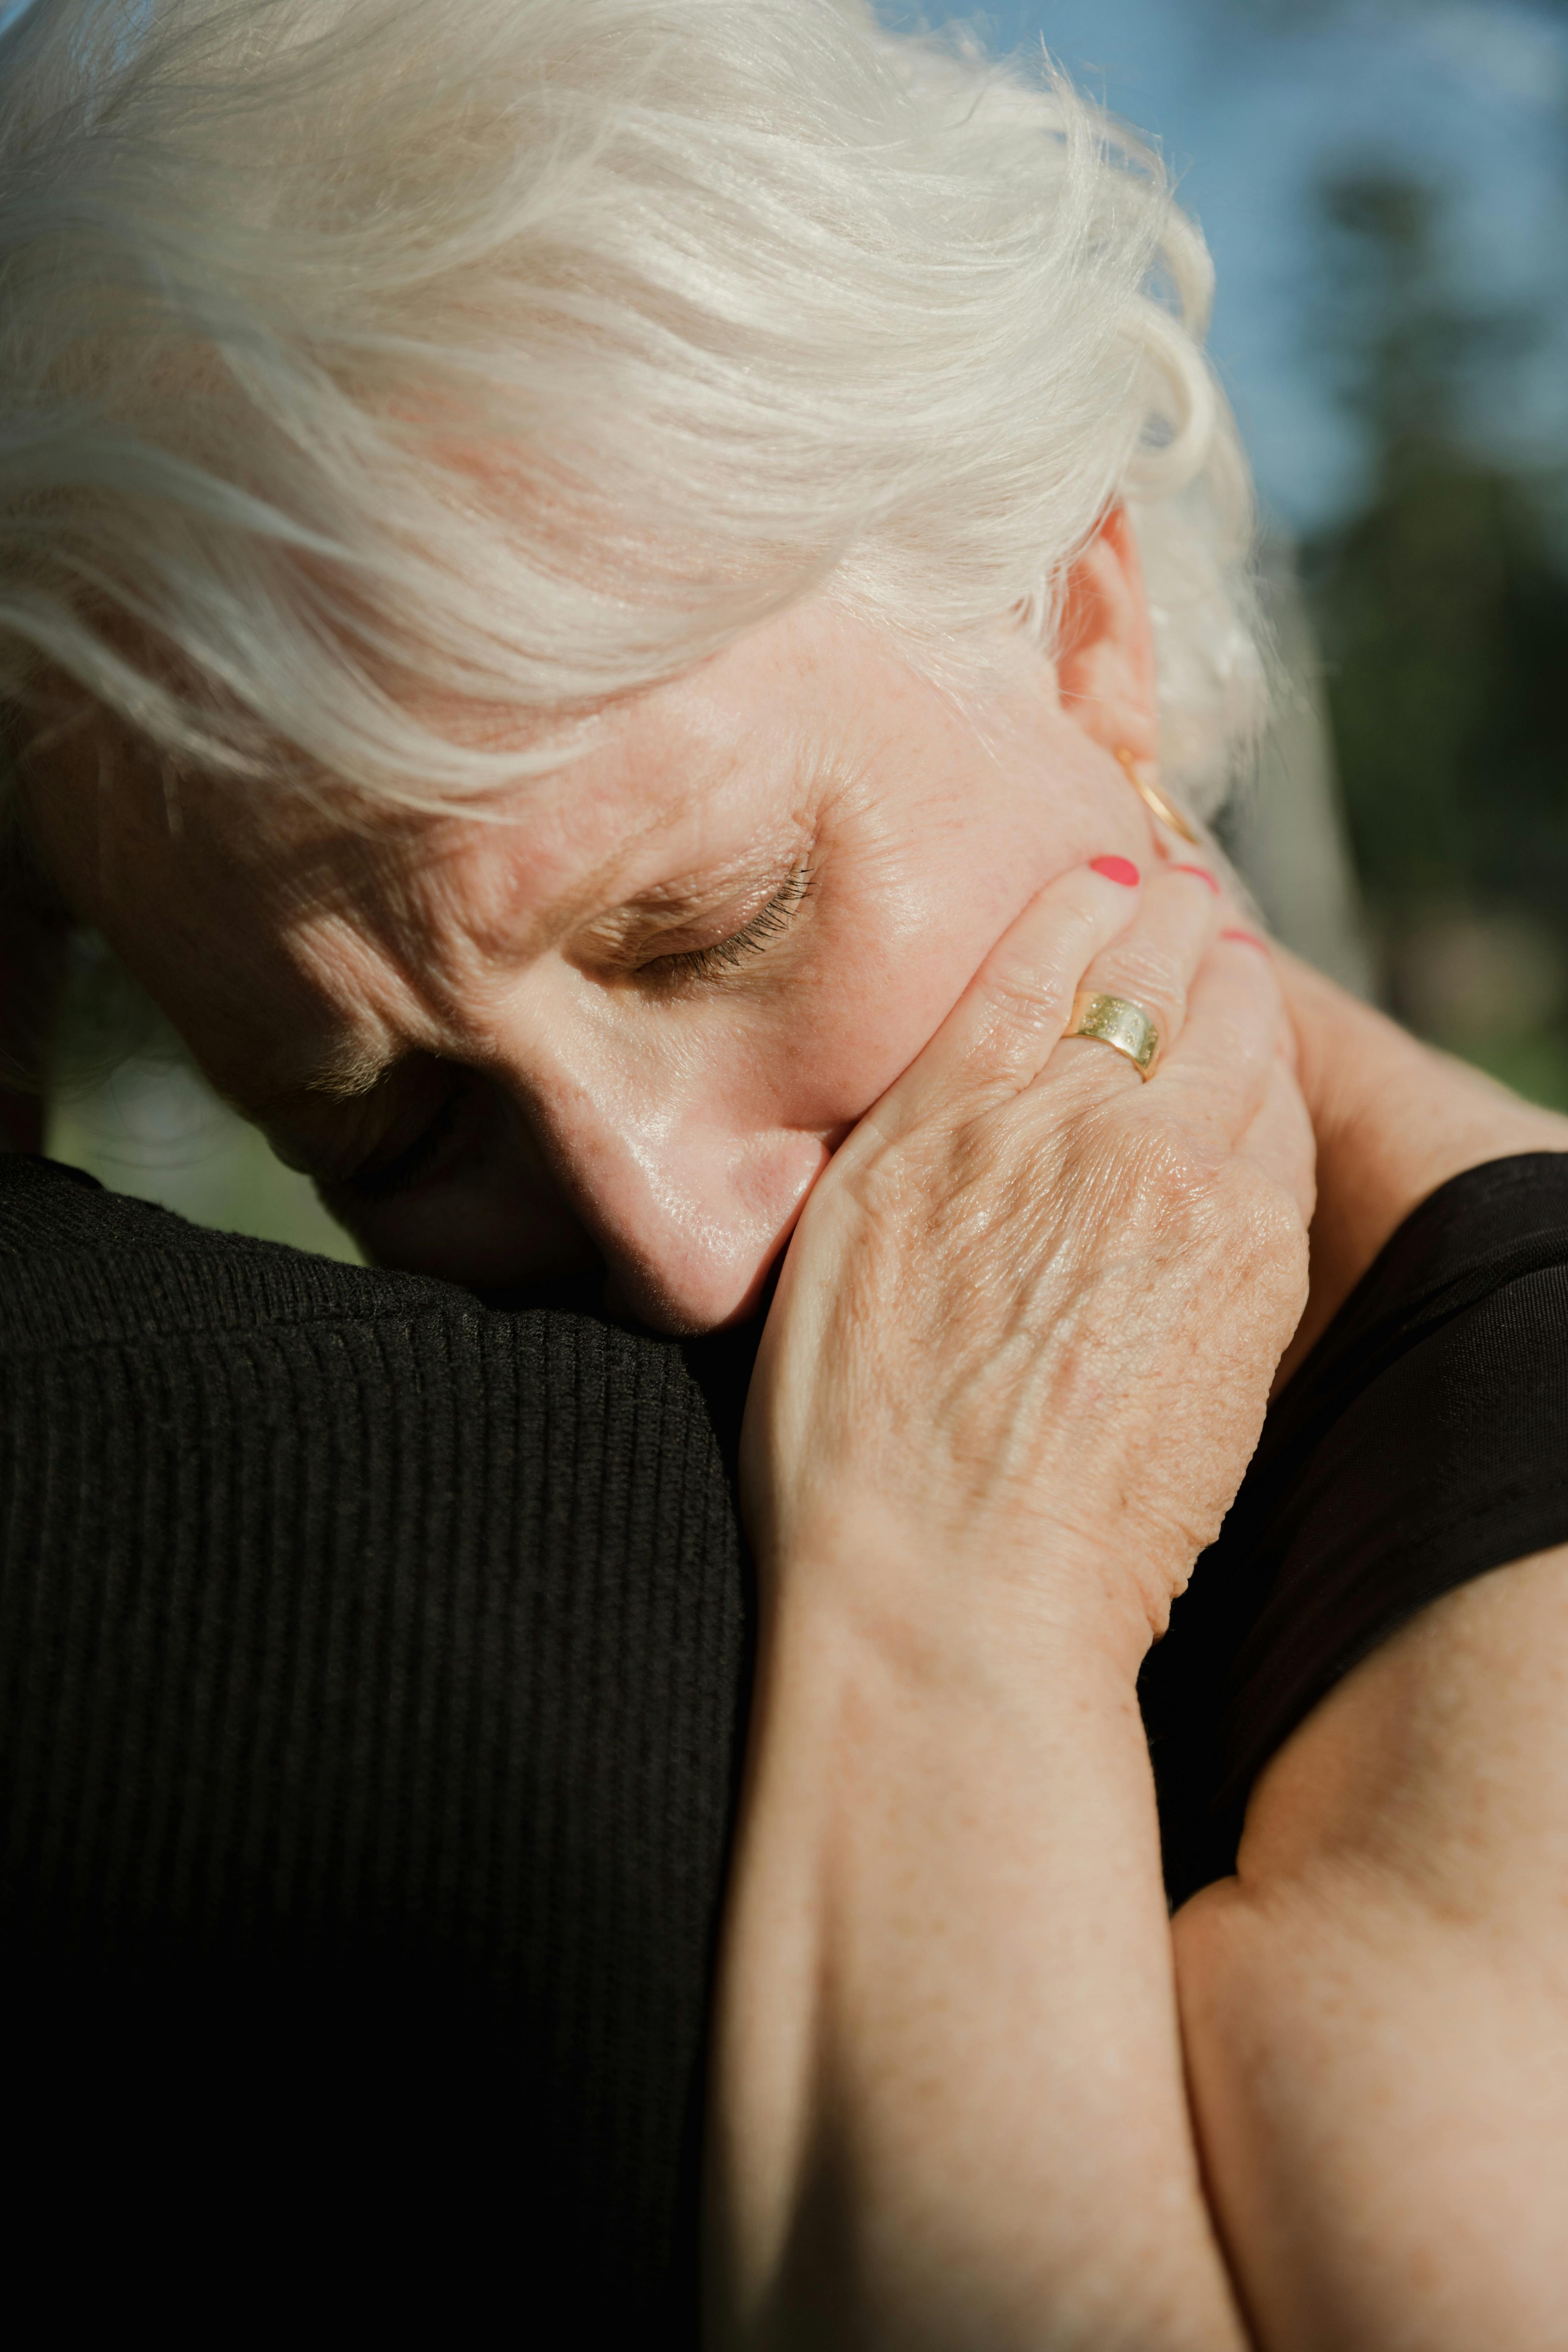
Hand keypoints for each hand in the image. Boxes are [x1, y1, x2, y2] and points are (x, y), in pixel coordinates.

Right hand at [743, 855, 1313, 1656]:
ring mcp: (1181, 1187)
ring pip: (1243, 1040)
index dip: (1082, 903)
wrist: (954, 1592)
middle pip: (1162, 970)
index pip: (1045, 947)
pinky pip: (1280, 1139)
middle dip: (1176, 928)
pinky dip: (1269, 1095)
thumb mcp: (839, 1243)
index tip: (1102, 889)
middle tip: (1181, 912)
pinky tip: (1251, 1101)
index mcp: (953, 1109)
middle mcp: (1078, 1122)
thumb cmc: (855, 1443)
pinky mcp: (1254, 1267)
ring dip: (1237, 998)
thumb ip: (924, 1116)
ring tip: (1228, 983)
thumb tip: (997, 1033)